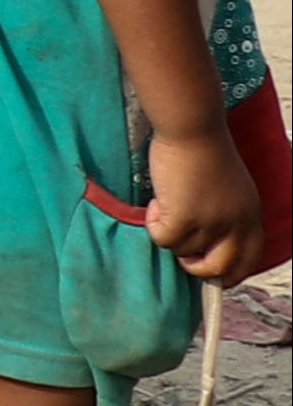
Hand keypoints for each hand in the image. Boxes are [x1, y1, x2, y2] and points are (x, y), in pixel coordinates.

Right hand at [144, 121, 274, 286]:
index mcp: (250, 216)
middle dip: (196, 267)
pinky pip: (163, 239)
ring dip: (169, 231)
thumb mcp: (230, 189)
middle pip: (220, 269)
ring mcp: (212, 223)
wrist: (192, 128)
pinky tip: (155, 202)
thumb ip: (227, 215)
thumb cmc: (204, 150)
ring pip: (183, 250)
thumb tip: (205, 243)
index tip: (214, 277)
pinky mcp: (184, 218)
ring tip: (166, 203)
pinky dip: (153, 224)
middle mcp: (236, 223)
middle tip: (181, 249)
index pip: (249, 260)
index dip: (231, 273)